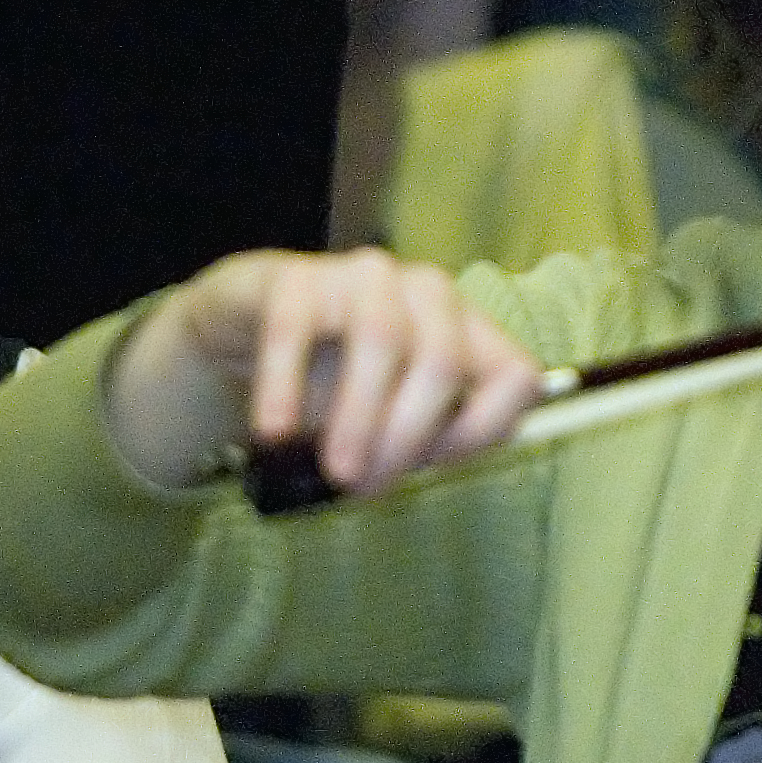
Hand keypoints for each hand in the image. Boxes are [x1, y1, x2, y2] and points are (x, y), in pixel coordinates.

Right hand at [104, 245, 545, 497]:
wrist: (247, 326)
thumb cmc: (330, 377)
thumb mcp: (384, 416)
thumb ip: (405, 442)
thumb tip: (381, 479)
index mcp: (467, 329)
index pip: (514, 377)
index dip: (482, 431)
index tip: (432, 470)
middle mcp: (428, 293)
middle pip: (443, 362)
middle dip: (406, 436)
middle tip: (366, 487)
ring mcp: (365, 275)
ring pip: (381, 338)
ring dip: (358, 417)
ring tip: (333, 472)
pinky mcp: (297, 276)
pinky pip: (294, 329)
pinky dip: (283, 387)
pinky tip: (272, 433)